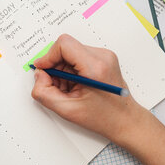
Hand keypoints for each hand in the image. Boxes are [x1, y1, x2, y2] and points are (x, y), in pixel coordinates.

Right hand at [31, 34, 146, 146]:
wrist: (125, 120)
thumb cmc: (103, 117)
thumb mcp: (67, 110)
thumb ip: (44, 93)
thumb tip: (39, 75)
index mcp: (95, 67)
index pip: (64, 44)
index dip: (48, 56)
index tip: (42, 70)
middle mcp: (102, 56)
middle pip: (66, 47)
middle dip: (55, 66)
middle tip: (57, 85)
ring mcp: (104, 55)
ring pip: (70, 51)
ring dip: (63, 68)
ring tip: (69, 88)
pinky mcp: (103, 58)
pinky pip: (78, 56)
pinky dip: (71, 69)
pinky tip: (76, 85)